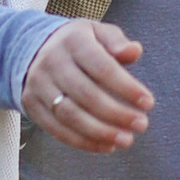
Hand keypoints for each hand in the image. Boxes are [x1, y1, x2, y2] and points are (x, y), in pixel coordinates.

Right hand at [24, 23, 152, 151]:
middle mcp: (52, 62)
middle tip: (141, 125)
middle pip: (86, 94)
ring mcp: (38, 85)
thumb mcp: (97, 32)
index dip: (126, 87)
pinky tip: (106, 146)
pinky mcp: (31, 105)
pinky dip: (83, 142)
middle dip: (116, 113)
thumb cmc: (78, 43)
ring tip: (126, 140)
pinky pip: (57, 129)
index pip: (102, 67)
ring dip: (100, 132)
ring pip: (70, 115)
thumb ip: (117, 42)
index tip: (149, 103)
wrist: (31, 48)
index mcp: (73, 41)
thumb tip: (134, 51)